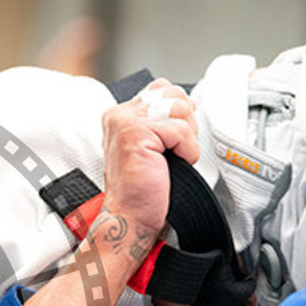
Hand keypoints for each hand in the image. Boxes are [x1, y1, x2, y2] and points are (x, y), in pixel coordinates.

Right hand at [101, 79, 199, 233]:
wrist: (131, 216)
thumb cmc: (142, 187)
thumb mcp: (150, 144)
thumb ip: (158, 120)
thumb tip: (187, 104)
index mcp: (119, 115)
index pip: (162, 89)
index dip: (178, 114)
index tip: (170, 141)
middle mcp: (119, 114)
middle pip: (174, 94)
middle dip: (184, 122)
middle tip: (171, 150)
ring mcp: (125, 122)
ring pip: (180, 108)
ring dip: (186, 138)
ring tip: (171, 158)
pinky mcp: (137, 134)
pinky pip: (181, 130)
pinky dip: (186, 151)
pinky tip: (171, 165)